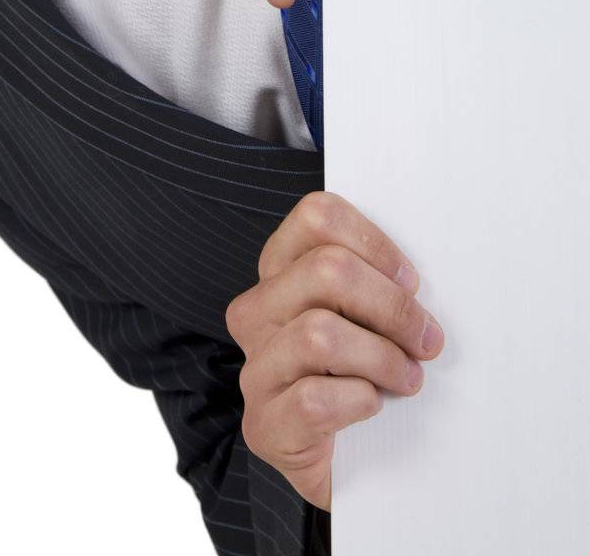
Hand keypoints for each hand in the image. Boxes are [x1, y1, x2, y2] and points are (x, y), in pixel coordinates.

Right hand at [224, 191, 443, 511]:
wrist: (341, 466)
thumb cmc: (360, 378)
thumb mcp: (366, 320)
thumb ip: (378, 286)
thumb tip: (419, 281)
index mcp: (280, 272)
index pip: (316, 217)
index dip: (374, 242)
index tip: (410, 280)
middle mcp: (257, 312)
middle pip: (326, 270)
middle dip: (391, 305)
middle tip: (426, 339)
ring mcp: (256, 369)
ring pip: (319, 333)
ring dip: (381, 358)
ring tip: (408, 378)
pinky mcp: (264, 425)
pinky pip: (315, 399)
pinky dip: (357, 400)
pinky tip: (372, 406)